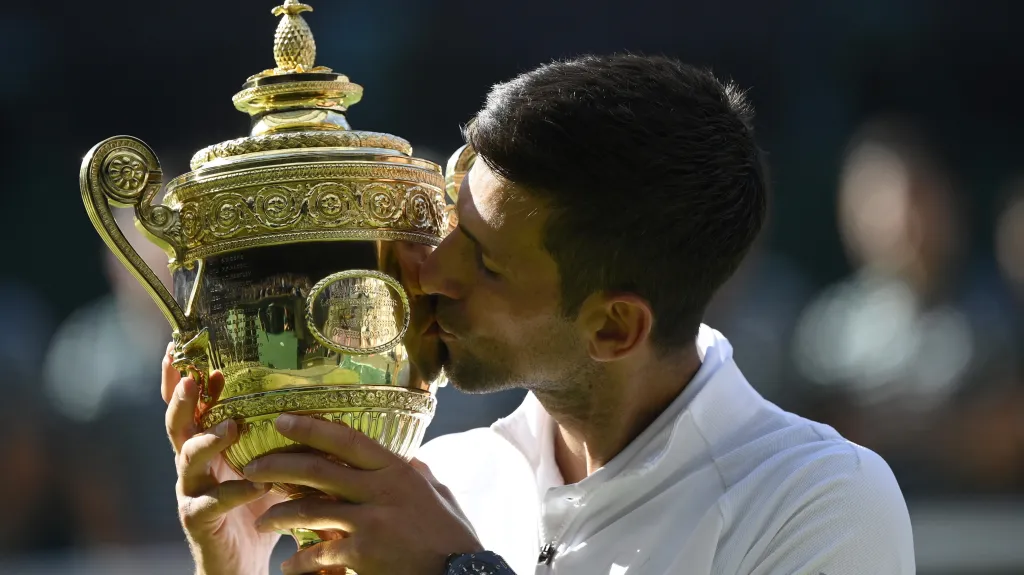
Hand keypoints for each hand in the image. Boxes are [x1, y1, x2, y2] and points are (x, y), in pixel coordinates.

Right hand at [161, 344, 284, 574]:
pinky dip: (234, 493)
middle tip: (195, 379)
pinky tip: (254, 485)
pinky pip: (209, 503)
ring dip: (208, 440)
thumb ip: (276, 438)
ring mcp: (191, 492)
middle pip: (177, 425)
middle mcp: (192, 465)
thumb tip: (310, 401)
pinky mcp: (198, 520)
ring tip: (232, 426)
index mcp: (206, 446)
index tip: (188, 352)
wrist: (241, 563)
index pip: (191, 407)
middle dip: (183, 400)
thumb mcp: (268, 465)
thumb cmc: (256, 508)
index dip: (184, 380)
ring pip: (187, 459)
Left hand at [243, 413, 482, 574]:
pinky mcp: (363, 552)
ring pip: (310, 509)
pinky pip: (319, 552)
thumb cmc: (451, 536)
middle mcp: (381, 490)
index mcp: (397, 471)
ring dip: (280, 515)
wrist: (460, 574)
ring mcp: (370, 520)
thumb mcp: (438, 495)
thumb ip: (419, 476)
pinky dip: (300, 561)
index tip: (282, 420)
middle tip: (252, 468)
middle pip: (318, 470)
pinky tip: (290, 566)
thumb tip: (411, 462)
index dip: (312, 428)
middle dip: (279, 466)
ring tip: (263, 521)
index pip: (348, 440)